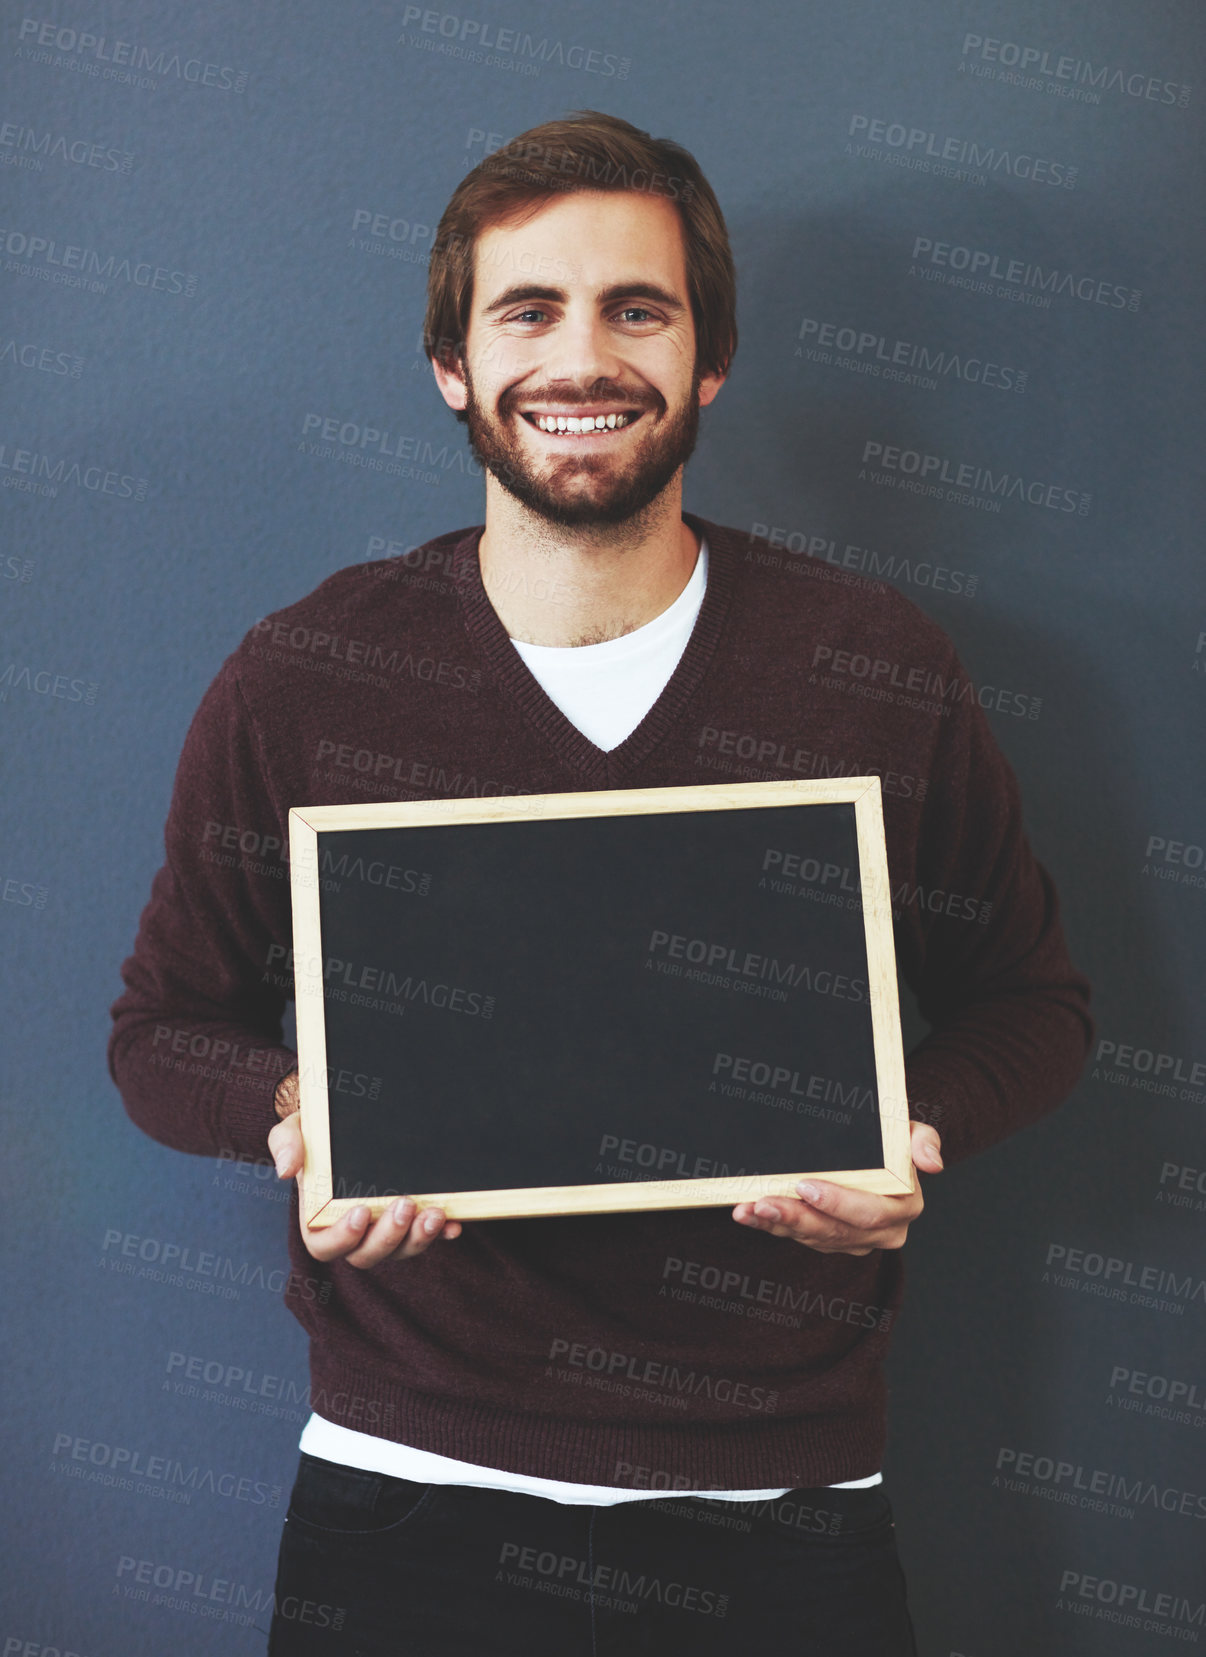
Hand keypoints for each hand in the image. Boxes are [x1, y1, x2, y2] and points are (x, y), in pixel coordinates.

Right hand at [267, 1068, 461, 1267]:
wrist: (344, 1119)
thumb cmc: (315, 1132)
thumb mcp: (293, 1130)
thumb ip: (286, 1146)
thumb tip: (286, 1170)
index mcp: (317, 1219)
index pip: (324, 1246)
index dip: (343, 1238)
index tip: (360, 1212)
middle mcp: (353, 1232)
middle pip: (367, 1254)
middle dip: (388, 1236)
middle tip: (405, 1205)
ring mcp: (383, 1229)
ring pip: (400, 1250)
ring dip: (419, 1238)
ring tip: (436, 1213)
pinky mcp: (410, 1221)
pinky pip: (426, 1236)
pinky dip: (442, 1234)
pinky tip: (454, 1223)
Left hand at [731, 1121, 942, 1255]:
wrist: (877, 1150)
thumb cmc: (891, 1138)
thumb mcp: (909, 1130)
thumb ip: (923, 1140)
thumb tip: (932, 1163)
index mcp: (904, 1207)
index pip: (870, 1212)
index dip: (837, 1203)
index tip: (805, 1186)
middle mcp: (882, 1231)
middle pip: (835, 1231)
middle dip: (796, 1217)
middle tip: (763, 1201)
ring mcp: (854, 1239)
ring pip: (812, 1237)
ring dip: (776, 1223)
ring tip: (747, 1209)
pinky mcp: (829, 1239)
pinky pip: (798, 1235)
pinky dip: (771, 1225)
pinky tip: (747, 1214)